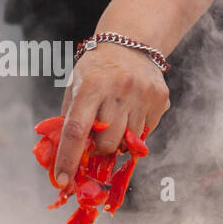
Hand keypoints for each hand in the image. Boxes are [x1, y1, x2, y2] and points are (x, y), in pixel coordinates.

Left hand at [53, 44, 169, 185]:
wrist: (130, 42)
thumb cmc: (95, 70)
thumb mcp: (75, 86)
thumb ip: (68, 121)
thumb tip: (62, 160)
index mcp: (90, 86)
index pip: (76, 130)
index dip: (69, 158)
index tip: (64, 180)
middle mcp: (118, 89)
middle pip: (107, 142)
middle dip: (99, 149)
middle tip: (97, 138)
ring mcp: (142, 94)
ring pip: (128, 141)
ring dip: (118, 139)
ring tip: (116, 118)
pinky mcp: (160, 99)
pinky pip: (146, 132)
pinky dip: (135, 130)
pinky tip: (131, 109)